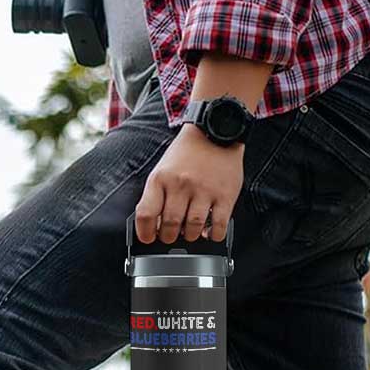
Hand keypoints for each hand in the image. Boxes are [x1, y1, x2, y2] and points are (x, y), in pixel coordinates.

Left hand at [134, 123, 242, 244]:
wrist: (215, 131)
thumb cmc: (186, 154)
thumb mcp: (162, 170)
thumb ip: (156, 195)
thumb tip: (153, 226)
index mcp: (161, 179)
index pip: (146, 214)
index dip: (145, 232)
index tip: (149, 238)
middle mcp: (181, 185)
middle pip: (170, 225)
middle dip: (168, 237)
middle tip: (171, 236)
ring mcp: (204, 190)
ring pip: (193, 228)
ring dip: (190, 236)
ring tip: (190, 232)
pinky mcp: (225, 195)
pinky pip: (218, 225)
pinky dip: (213, 235)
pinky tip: (210, 232)